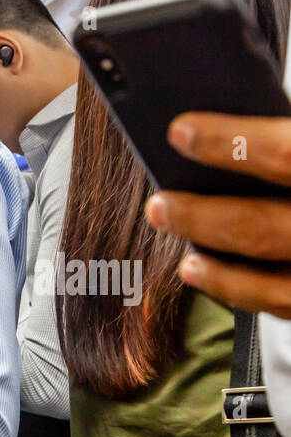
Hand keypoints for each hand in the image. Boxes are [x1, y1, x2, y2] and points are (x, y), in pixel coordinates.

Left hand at [145, 113, 290, 316]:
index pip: (283, 154)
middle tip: (158, 206)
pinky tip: (212, 280)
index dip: (229, 142)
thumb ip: (288, 145)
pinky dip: (243, 294)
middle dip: (199, 216)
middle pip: (259, 227)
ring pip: (270, 285)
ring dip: (215, 272)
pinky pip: (282, 306)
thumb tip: (231, 129)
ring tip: (183, 260)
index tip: (179, 131)